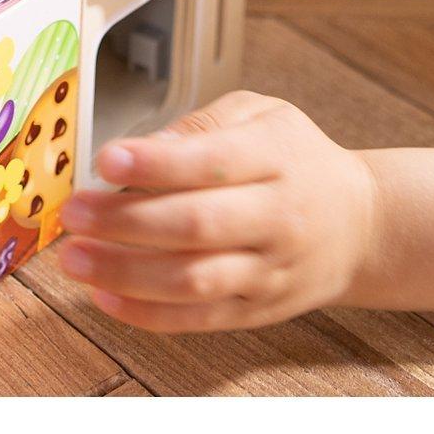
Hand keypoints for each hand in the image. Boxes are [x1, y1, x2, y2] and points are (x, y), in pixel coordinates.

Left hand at [55, 92, 378, 333]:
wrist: (360, 224)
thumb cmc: (297, 160)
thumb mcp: (263, 115)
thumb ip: (203, 126)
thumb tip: (142, 149)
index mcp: (277, 157)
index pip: (211, 161)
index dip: (155, 162)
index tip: (105, 159)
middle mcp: (277, 217)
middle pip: (196, 225)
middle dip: (125, 221)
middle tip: (74, 212)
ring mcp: (269, 270)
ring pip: (193, 280)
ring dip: (125, 273)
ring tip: (74, 259)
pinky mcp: (258, 309)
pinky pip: (198, 318)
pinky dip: (146, 313)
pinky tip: (104, 295)